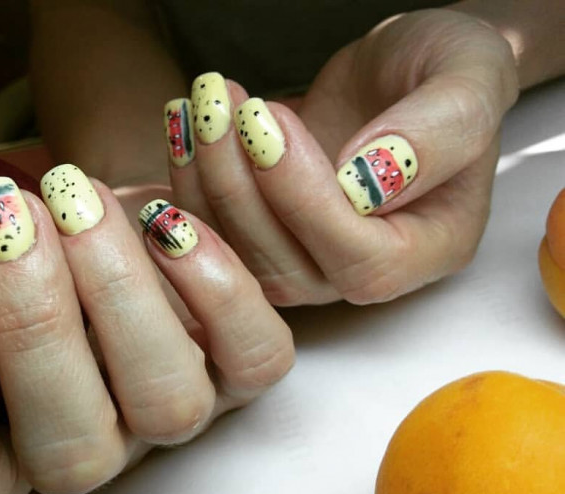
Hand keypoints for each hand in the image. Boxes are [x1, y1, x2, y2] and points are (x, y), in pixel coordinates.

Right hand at [0, 168, 293, 493]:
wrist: (98, 221)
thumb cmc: (19, 263)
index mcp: (13, 460)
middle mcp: (103, 450)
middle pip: (72, 452)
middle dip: (32, 333)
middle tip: (1, 223)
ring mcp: (179, 410)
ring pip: (168, 403)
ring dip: (118, 295)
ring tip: (74, 197)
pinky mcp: (245, 366)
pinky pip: (257, 356)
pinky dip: (217, 286)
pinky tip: (166, 218)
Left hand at [168, 9, 517, 304]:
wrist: (398, 74)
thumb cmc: (444, 72)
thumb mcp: (466, 79)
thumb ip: (438, 130)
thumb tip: (367, 178)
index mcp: (430, 248)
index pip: (362, 260)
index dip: (306, 202)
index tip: (269, 123)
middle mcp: (366, 270)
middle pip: (289, 269)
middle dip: (241, 189)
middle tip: (219, 107)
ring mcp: (309, 262)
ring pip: (240, 259)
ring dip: (205, 184)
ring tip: (197, 106)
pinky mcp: (266, 241)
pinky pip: (216, 235)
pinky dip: (188, 184)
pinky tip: (179, 127)